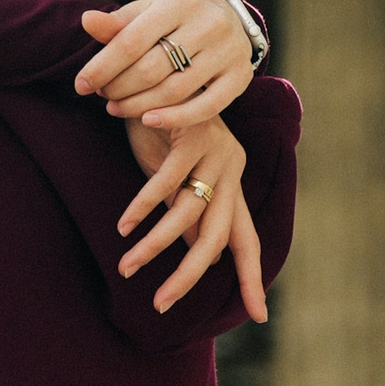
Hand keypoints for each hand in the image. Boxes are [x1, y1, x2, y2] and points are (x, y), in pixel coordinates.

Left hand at [77, 0, 258, 127]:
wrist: (229, 19)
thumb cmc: (176, 18)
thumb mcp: (148, 12)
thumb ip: (119, 23)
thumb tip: (87, 21)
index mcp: (179, 1)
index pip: (131, 40)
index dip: (102, 66)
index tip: (81, 86)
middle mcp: (208, 23)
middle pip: (151, 68)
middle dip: (119, 87)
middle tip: (103, 96)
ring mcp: (228, 50)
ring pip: (174, 90)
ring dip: (138, 105)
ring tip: (117, 109)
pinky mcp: (241, 76)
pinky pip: (206, 107)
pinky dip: (174, 118)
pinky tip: (148, 121)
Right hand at [119, 114, 267, 320]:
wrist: (159, 69)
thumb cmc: (162, 129)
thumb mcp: (175, 178)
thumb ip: (186, 213)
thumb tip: (188, 254)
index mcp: (232, 185)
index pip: (247, 241)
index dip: (253, 278)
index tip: (259, 316)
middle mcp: (232, 172)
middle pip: (216, 240)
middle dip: (188, 276)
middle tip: (162, 304)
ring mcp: (216, 153)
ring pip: (186, 215)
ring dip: (154, 245)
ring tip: (127, 265)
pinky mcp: (194, 136)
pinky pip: (166, 184)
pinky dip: (143, 207)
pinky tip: (125, 225)